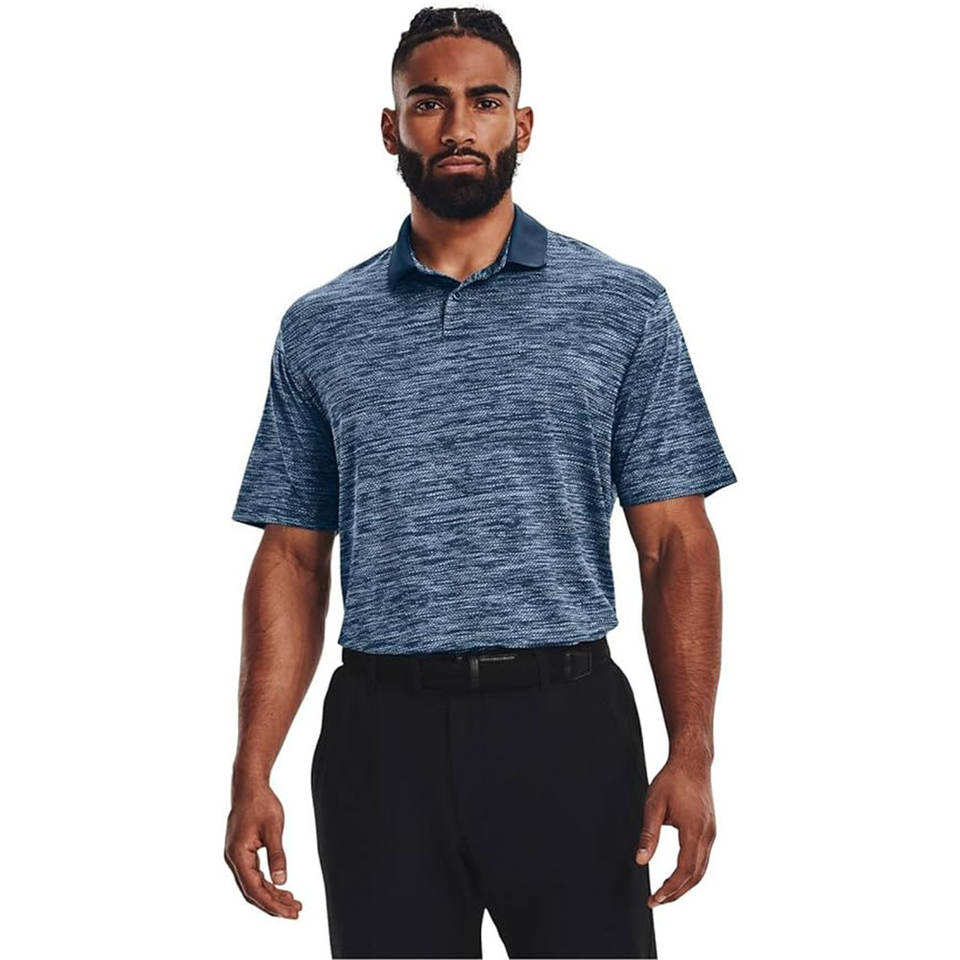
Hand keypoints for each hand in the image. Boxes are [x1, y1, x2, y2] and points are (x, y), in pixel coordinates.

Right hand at [224, 780, 301, 918]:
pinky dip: (268, 883)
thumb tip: (282, 880)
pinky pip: (254, 874)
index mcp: (238, 854)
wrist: (249, 786)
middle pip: (253, 891)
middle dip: (274, 903)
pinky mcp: (243, 852)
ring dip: (272, 895)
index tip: (287, 911)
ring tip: (293, 903)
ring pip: (254, 884)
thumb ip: (277, 855)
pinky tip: (282, 888)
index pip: (254, 888)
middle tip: (295, 911)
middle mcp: (234, 858)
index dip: (271, 902)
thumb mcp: (273, 828)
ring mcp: (237, 856)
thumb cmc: (260, 803)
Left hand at [634, 757, 716, 907]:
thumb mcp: (653, 805)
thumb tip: (641, 861)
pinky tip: (678, 875)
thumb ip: (648, 835)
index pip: (684, 871)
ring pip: (702, 869)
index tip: (654, 899)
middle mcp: (707, 835)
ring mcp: (711, 833)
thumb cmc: (672, 780)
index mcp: (694, 831)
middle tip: (657, 901)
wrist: (692, 761)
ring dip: (685, 885)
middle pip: (695, 876)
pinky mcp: (710, 829)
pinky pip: (703, 858)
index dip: (670, 889)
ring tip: (665, 893)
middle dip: (677, 893)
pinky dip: (691, 872)